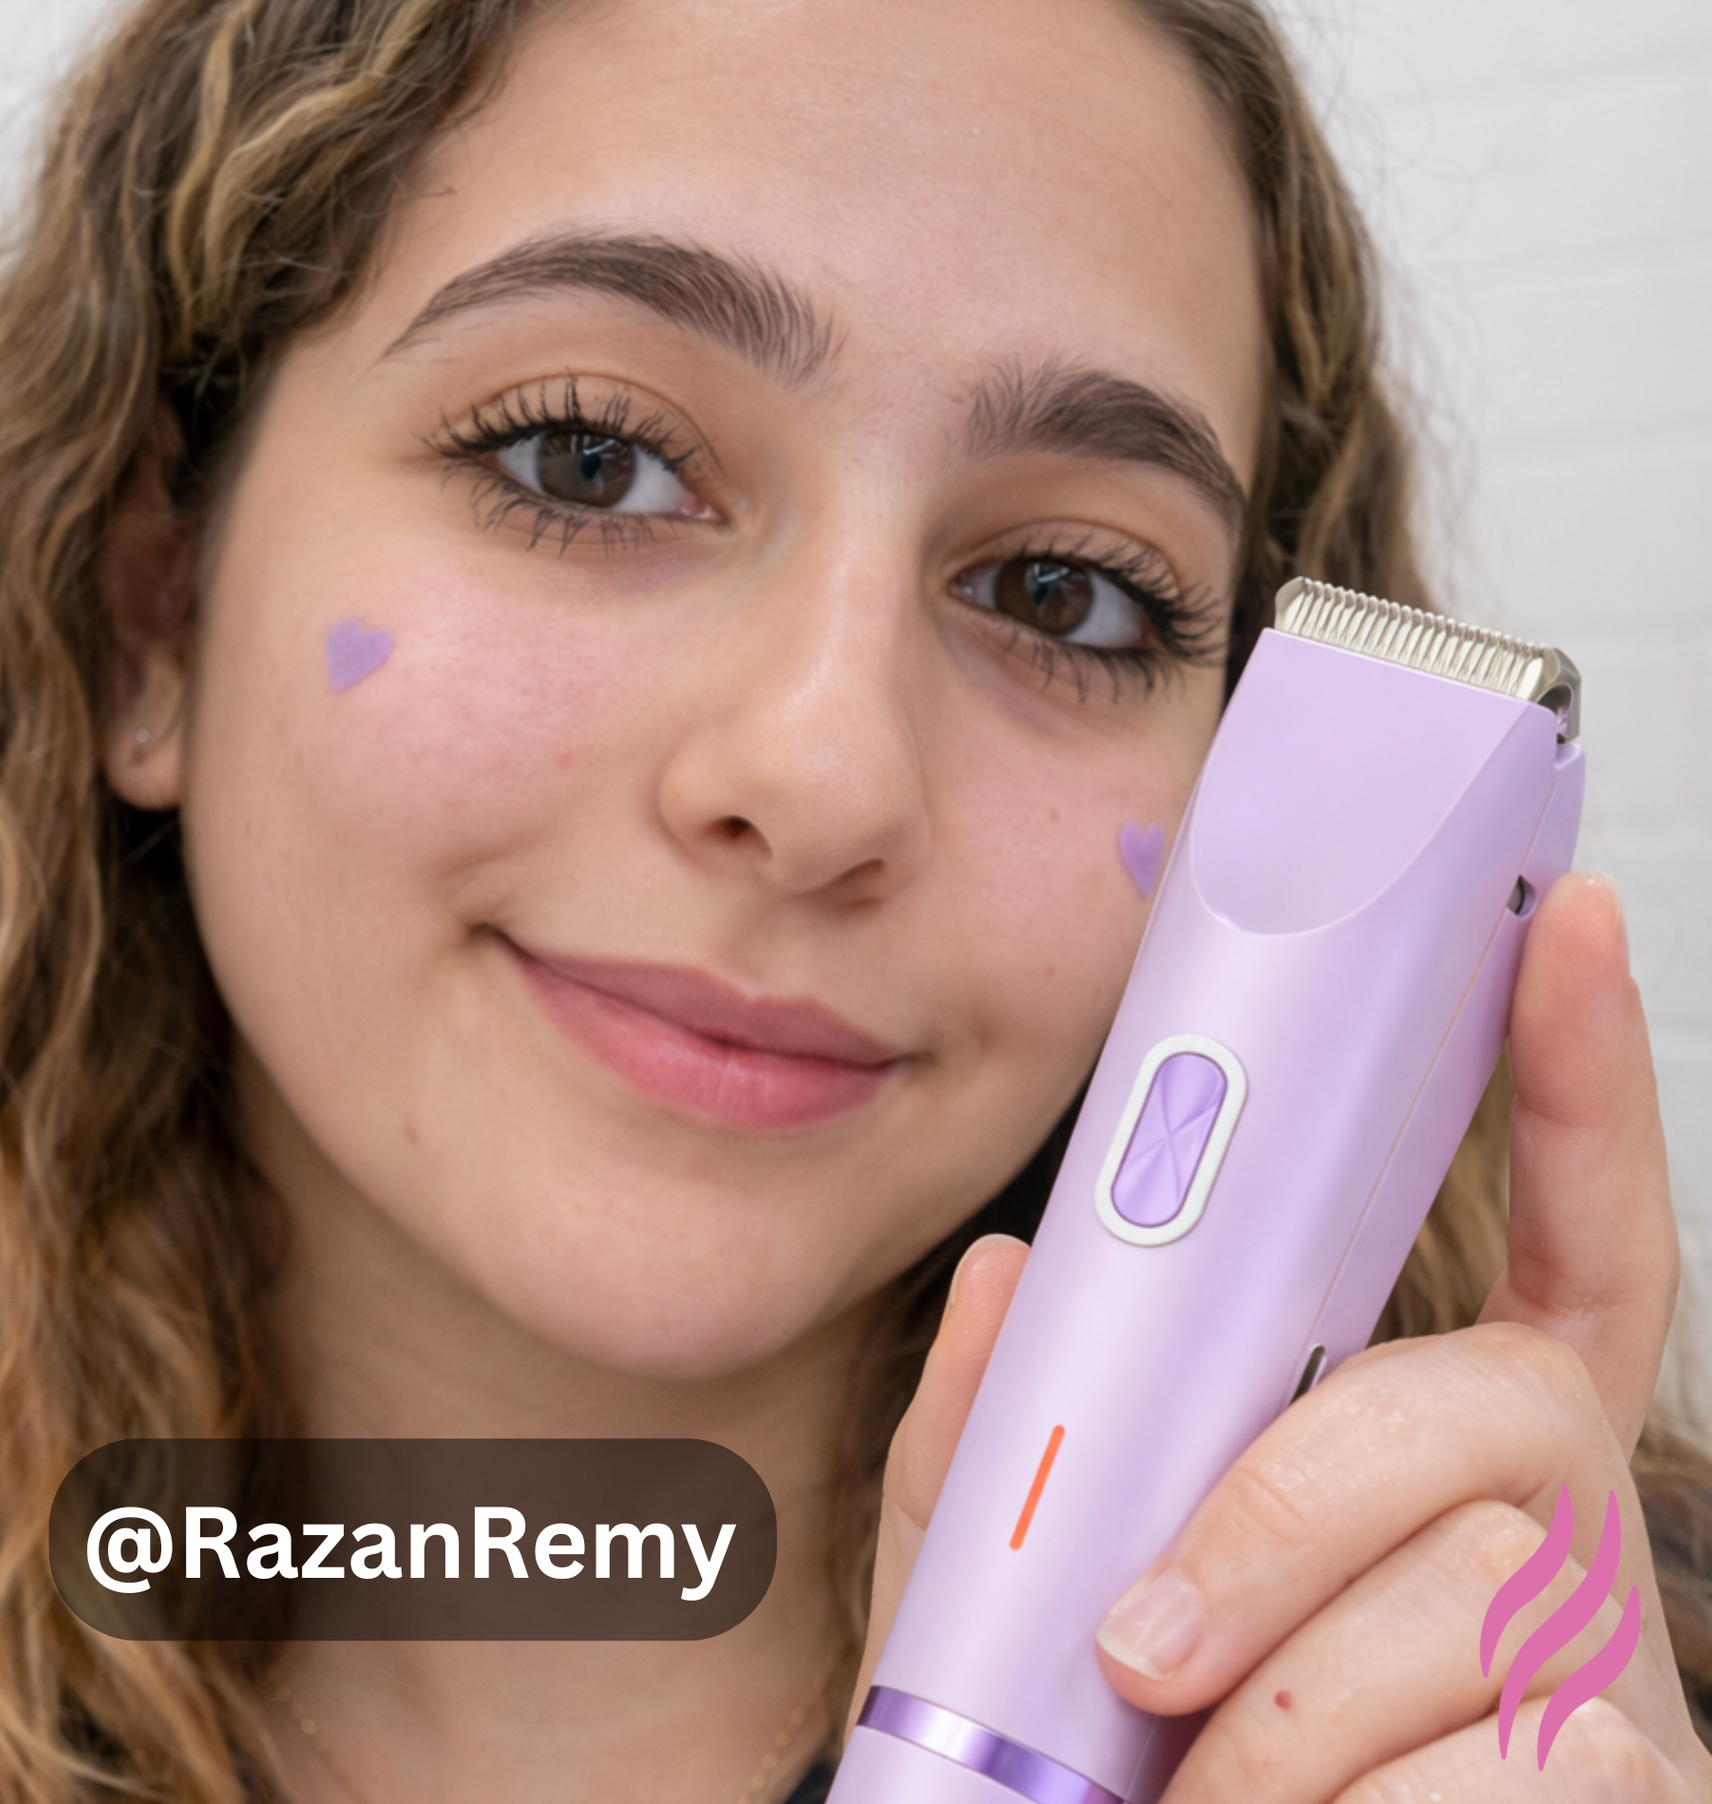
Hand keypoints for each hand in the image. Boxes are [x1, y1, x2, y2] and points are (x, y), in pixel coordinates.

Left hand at [858, 874, 1711, 1797]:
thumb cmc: (1118, 1756)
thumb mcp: (1025, 1586)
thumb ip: (1006, 1435)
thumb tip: (1009, 1269)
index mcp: (1437, 1441)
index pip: (1554, 1228)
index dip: (1573, 1081)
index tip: (1570, 924)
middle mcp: (1559, 1524)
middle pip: (1487, 1410)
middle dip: (1282, 1516)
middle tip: (1136, 1639)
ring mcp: (1618, 1668)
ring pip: (1478, 1597)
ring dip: (1282, 1706)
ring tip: (1192, 1793)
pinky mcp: (1636, 1798)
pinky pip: (1512, 1769)